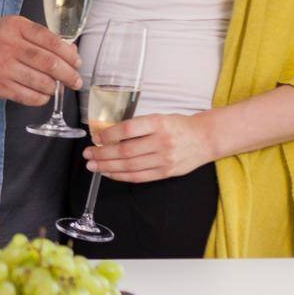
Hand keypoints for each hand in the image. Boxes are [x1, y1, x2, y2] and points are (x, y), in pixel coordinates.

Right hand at [0, 16, 81, 104]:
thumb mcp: (16, 29)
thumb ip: (43, 38)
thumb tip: (71, 52)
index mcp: (15, 27)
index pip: (50, 40)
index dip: (68, 54)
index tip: (77, 62)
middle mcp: (9, 46)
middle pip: (49, 63)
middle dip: (68, 74)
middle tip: (76, 80)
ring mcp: (3, 67)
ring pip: (41, 82)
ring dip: (54, 87)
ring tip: (56, 87)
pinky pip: (29, 97)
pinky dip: (41, 98)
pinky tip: (42, 94)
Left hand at [84, 113, 215, 182]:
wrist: (206, 138)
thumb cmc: (178, 125)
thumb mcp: (159, 117)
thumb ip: (137, 126)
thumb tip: (108, 134)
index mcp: (158, 123)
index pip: (128, 130)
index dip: (108, 135)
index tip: (95, 137)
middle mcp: (162, 142)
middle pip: (126, 151)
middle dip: (102, 154)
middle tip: (87, 154)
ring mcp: (165, 159)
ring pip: (130, 166)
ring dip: (107, 167)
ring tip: (93, 165)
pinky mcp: (166, 172)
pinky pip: (139, 177)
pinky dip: (121, 176)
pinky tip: (109, 173)